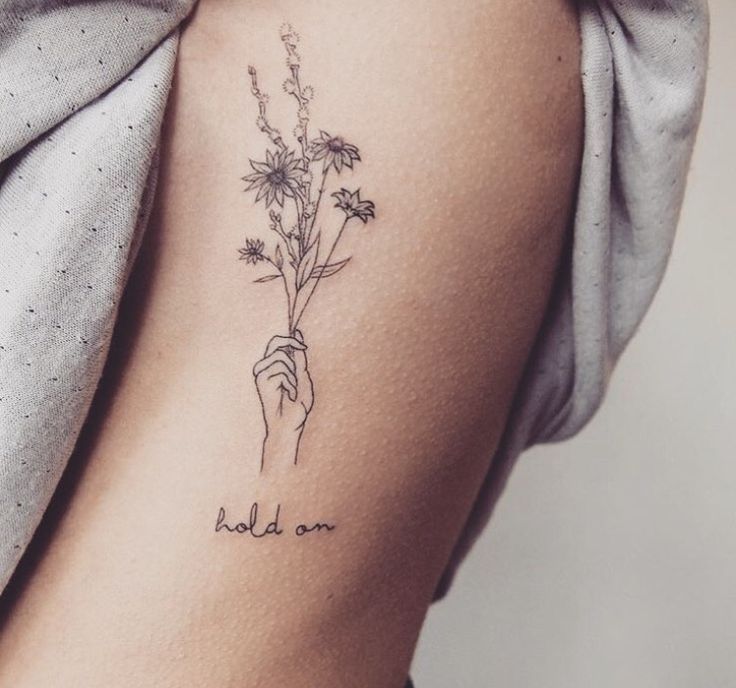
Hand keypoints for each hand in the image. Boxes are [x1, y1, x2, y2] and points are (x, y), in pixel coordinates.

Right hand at [253, 330, 313, 469]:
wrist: (288, 425)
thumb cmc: (296, 405)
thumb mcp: (303, 377)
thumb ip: (299, 358)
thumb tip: (298, 335)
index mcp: (274, 365)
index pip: (278, 342)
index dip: (291, 339)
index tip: (303, 346)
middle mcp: (265, 367)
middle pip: (275, 342)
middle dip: (291, 344)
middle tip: (302, 354)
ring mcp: (261, 373)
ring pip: (281, 358)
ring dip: (293, 374)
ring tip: (293, 389)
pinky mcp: (260, 381)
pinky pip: (281, 372)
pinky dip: (291, 383)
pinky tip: (289, 395)